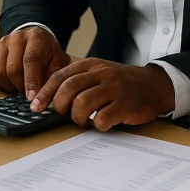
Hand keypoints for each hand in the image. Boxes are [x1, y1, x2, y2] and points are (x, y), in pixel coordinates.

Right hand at [0, 26, 69, 99]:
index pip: (31, 60)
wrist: (34, 40)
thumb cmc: (47, 53)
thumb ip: (53, 78)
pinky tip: (11, 84)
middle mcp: (17, 37)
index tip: (32, 97)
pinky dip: (0, 83)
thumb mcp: (58, 61)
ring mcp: (2, 43)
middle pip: (13, 68)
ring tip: (20, 87)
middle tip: (28, 94)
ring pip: (0, 72)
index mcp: (36, 37)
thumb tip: (44, 97)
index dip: (31, 80)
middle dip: (20, 86)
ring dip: (10, 86)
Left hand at [30, 59, 175, 129]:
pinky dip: (96, 125)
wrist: (154, 85)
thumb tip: (49, 98)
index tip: (35, 107)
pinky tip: (100, 123)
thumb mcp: (98, 73)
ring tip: (82, 120)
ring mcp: (114, 88)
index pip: (60, 77)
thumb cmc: (120, 83)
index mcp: (91, 65)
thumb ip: (77, 81)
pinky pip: (102, 118)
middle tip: (64, 114)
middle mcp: (101, 74)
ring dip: (77, 117)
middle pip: (68, 89)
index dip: (45, 93)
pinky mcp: (126, 105)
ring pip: (82, 103)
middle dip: (60, 106)